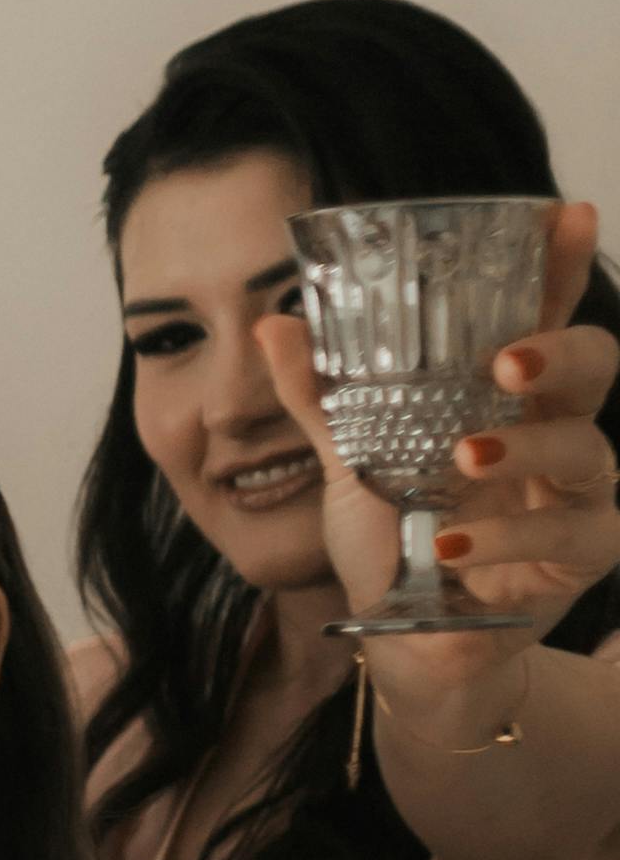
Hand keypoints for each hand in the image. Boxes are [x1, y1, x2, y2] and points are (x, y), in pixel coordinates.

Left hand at [264, 223, 619, 690]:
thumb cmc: (393, 540)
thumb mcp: (350, 464)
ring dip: (524, 448)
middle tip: (507, 362)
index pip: (542, 316)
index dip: (558, 267)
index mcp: (507, 395)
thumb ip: (322, 397)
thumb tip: (272, 324)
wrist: (404, 643)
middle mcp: (554, 432)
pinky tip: (452, 544)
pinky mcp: (581, 558)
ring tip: (461, 458)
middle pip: (596, 365)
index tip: (561, 216)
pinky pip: (569, 535)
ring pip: (586, 447)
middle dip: (562, 351)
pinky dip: (506, 535)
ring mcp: (576, 494)